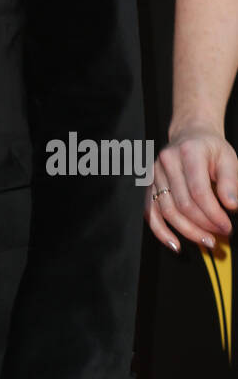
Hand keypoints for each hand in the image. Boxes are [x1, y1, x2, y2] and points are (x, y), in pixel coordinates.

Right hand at [146, 126, 237, 252]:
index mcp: (189, 152)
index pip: (199, 191)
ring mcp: (155, 173)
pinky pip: (150, 211)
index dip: (213, 213)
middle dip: (203, 225)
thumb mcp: (228, 159)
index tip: (226, 226)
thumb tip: (231, 205)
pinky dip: (161, 230)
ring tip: (205, 240)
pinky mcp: (148, 184)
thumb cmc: (210, 148)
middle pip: (183, 203)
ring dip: (187, 231)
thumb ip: (231, 181)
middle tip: (218, 236)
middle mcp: (167, 162)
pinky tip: (174, 243)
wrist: (189, 135)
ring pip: (167, 210)